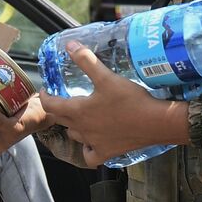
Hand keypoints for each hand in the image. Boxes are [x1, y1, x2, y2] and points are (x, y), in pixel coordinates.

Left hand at [39, 45, 189, 166]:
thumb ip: (87, 61)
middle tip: (60, 100)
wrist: (155, 123)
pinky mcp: (107, 153)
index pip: (51, 105)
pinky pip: (90, 156)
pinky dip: (87, 149)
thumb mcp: (106, 77)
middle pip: (60, 120)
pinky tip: (91, 143)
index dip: (45, 97)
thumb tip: (70, 45)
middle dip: (57, 109)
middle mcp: (82, 129)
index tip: (45, 91)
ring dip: (72, 126)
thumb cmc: (130, 100)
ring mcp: (94, 143)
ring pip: (74, 136)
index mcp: (78, 111)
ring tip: (78, 117)